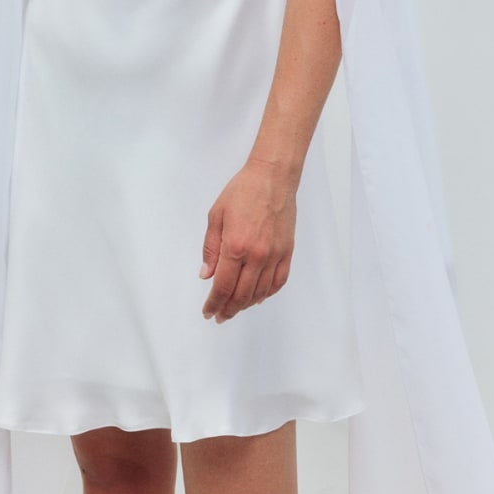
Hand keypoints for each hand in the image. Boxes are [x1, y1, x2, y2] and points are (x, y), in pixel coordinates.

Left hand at [199, 160, 296, 323]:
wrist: (272, 177)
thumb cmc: (243, 191)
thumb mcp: (216, 216)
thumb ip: (210, 249)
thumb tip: (206, 275)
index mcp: (235, 246)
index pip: (222, 286)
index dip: (213, 304)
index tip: (208, 312)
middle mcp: (256, 255)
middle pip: (241, 295)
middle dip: (228, 310)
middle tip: (219, 316)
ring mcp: (274, 255)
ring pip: (260, 293)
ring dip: (245, 305)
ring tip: (234, 308)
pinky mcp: (287, 252)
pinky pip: (278, 282)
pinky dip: (267, 294)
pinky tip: (258, 297)